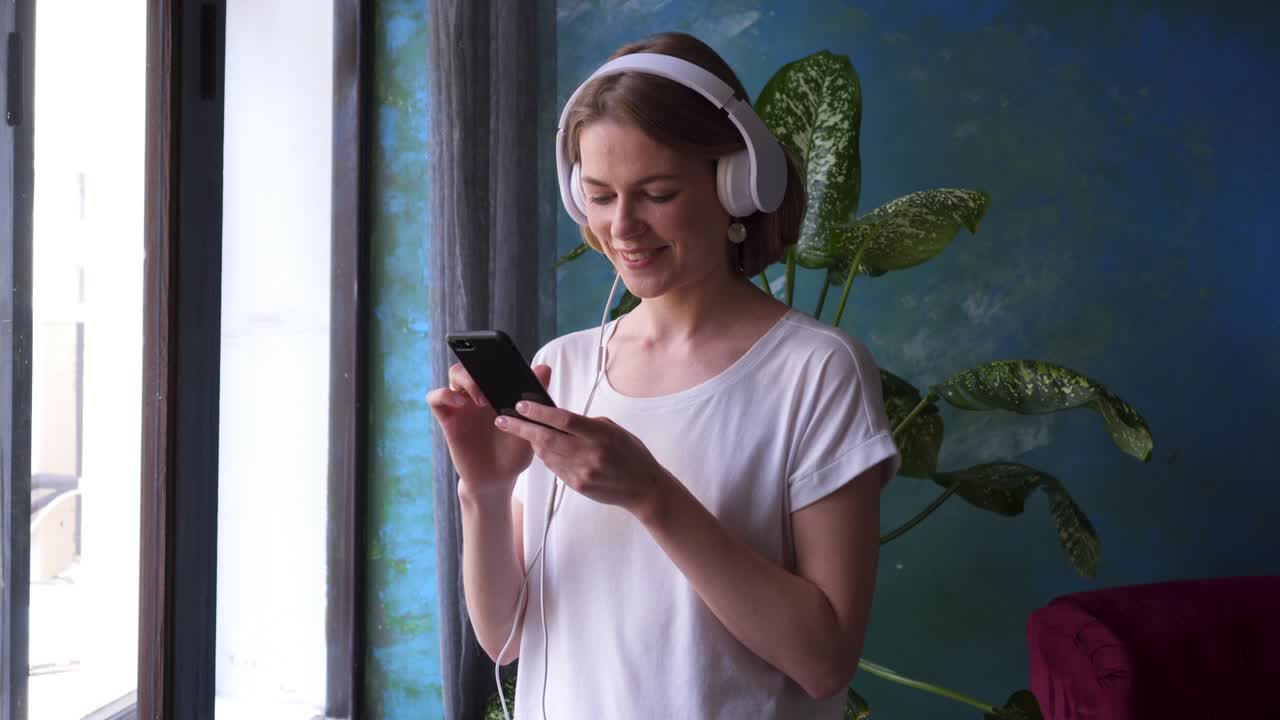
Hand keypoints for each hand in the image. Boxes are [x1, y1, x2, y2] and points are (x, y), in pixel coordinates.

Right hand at [427, 362, 552, 495]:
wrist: (499, 479)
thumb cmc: (515, 451)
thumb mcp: (531, 425)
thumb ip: (536, 397)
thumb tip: (544, 368)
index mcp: (498, 392)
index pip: (491, 363)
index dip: (494, 355)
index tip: (505, 360)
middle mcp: (478, 395)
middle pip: (471, 363)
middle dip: (480, 367)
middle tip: (493, 387)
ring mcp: (462, 406)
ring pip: (454, 375)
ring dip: (466, 380)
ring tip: (481, 399)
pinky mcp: (449, 420)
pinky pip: (436, 398)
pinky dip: (444, 394)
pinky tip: (459, 403)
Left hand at [492, 400, 670, 517]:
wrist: (643, 488)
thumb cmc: (631, 454)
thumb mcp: (613, 430)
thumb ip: (586, 424)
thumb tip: (558, 417)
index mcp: (600, 434)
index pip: (563, 419)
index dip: (539, 412)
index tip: (521, 405)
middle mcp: (589, 454)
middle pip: (546, 438)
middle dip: (521, 428)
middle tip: (503, 420)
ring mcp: (582, 472)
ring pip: (546, 454)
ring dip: (532, 442)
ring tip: (522, 431)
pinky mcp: (577, 485)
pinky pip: (554, 468)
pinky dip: (546, 457)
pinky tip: (544, 449)